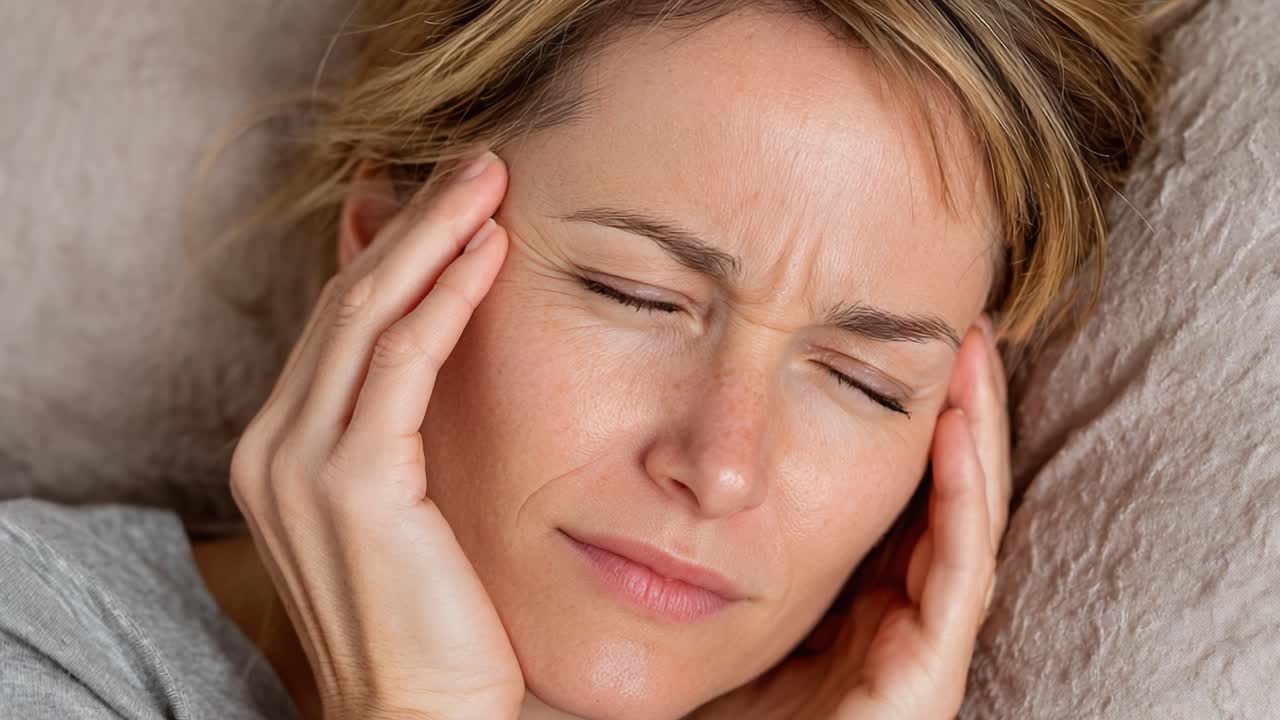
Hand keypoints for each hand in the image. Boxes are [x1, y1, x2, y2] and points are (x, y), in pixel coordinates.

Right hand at [228, 152, 523, 719]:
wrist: (420, 714)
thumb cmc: (432, 616)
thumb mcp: (407, 504)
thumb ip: (402, 427)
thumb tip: (442, 350)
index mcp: (283, 448)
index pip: (338, 323)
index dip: (395, 250)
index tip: (455, 200)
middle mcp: (275, 444)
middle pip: (345, 300)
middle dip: (415, 222)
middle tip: (480, 164)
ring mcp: (303, 462)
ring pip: (366, 313)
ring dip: (434, 236)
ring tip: (491, 181)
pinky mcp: (352, 483)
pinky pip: (402, 361)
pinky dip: (447, 297)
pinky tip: (490, 254)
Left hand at [687, 316, 1010, 719]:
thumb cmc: (690, 704)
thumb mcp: (706, 592)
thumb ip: (719, 533)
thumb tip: (692, 441)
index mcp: (852, 607)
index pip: (903, 501)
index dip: (916, 422)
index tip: (915, 346)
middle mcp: (890, 626)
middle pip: (944, 504)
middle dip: (961, 416)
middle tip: (968, 332)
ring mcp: (910, 657)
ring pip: (963, 529)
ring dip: (976, 439)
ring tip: (975, 355)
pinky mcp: (919, 688)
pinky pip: (956, 581)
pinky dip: (962, 502)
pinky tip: (954, 430)